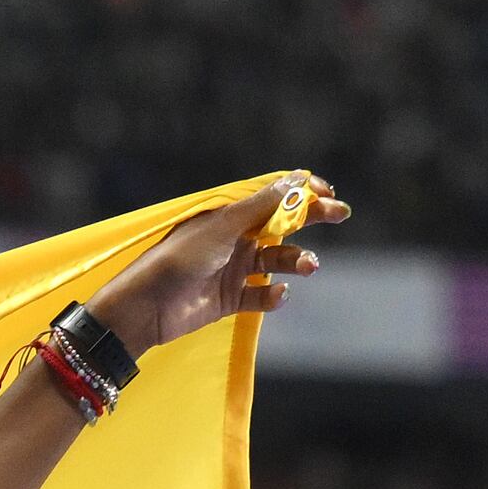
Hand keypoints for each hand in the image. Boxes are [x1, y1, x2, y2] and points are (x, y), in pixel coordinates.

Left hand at [86, 174, 341, 363]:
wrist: (146, 308)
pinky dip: (274, 295)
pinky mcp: (231, 298)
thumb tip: (296, 180)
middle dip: (312, 217)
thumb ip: (260, 207)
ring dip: (297, 260)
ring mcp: (233, 268)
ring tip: (309, 266)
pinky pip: (262, 294)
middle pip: (282, 223)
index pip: (273, 195)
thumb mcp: (222, 227)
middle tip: (341, 213)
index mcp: (229, 213)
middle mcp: (234, 237)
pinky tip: (278, 295)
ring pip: (277, 259)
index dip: (302, 191)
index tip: (328, 192)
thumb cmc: (178, 259)